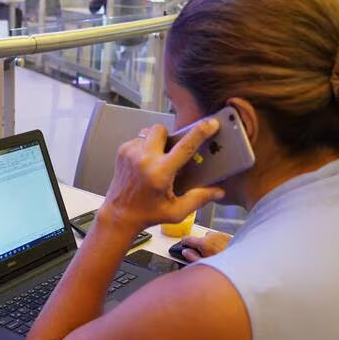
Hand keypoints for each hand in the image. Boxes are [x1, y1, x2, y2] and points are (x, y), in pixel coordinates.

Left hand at [99, 122, 224, 233]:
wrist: (119, 215)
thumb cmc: (146, 214)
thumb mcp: (177, 211)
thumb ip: (199, 199)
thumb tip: (218, 191)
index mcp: (160, 173)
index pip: (185, 146)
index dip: (201, 132)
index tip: (210, 124)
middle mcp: (144, 159)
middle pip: (163, 129)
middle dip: (170, 137)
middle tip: (170, 153)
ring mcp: (131, 153)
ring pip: (149, 132)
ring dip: (156, 142)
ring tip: (156, 160)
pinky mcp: (122, 151)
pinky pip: (139, 139)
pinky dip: (145, 147)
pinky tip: (145, 163)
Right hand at [179, 231, 232, 261]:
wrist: (241, 263)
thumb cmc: (224, 266)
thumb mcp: (204, 265)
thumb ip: (191, 257)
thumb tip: (185, 252)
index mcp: (204, 243)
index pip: (188, 239)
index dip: (184, 243)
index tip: (183, 245)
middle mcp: (212, 236)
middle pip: (200, 239)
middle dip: (200, 246)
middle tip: (203, 255)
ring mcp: (220, 235)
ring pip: (211, 237)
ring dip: (210, 243)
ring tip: (214, 254)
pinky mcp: (228, 236)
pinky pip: (219, 238)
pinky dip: (218, 242)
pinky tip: (222, 251)